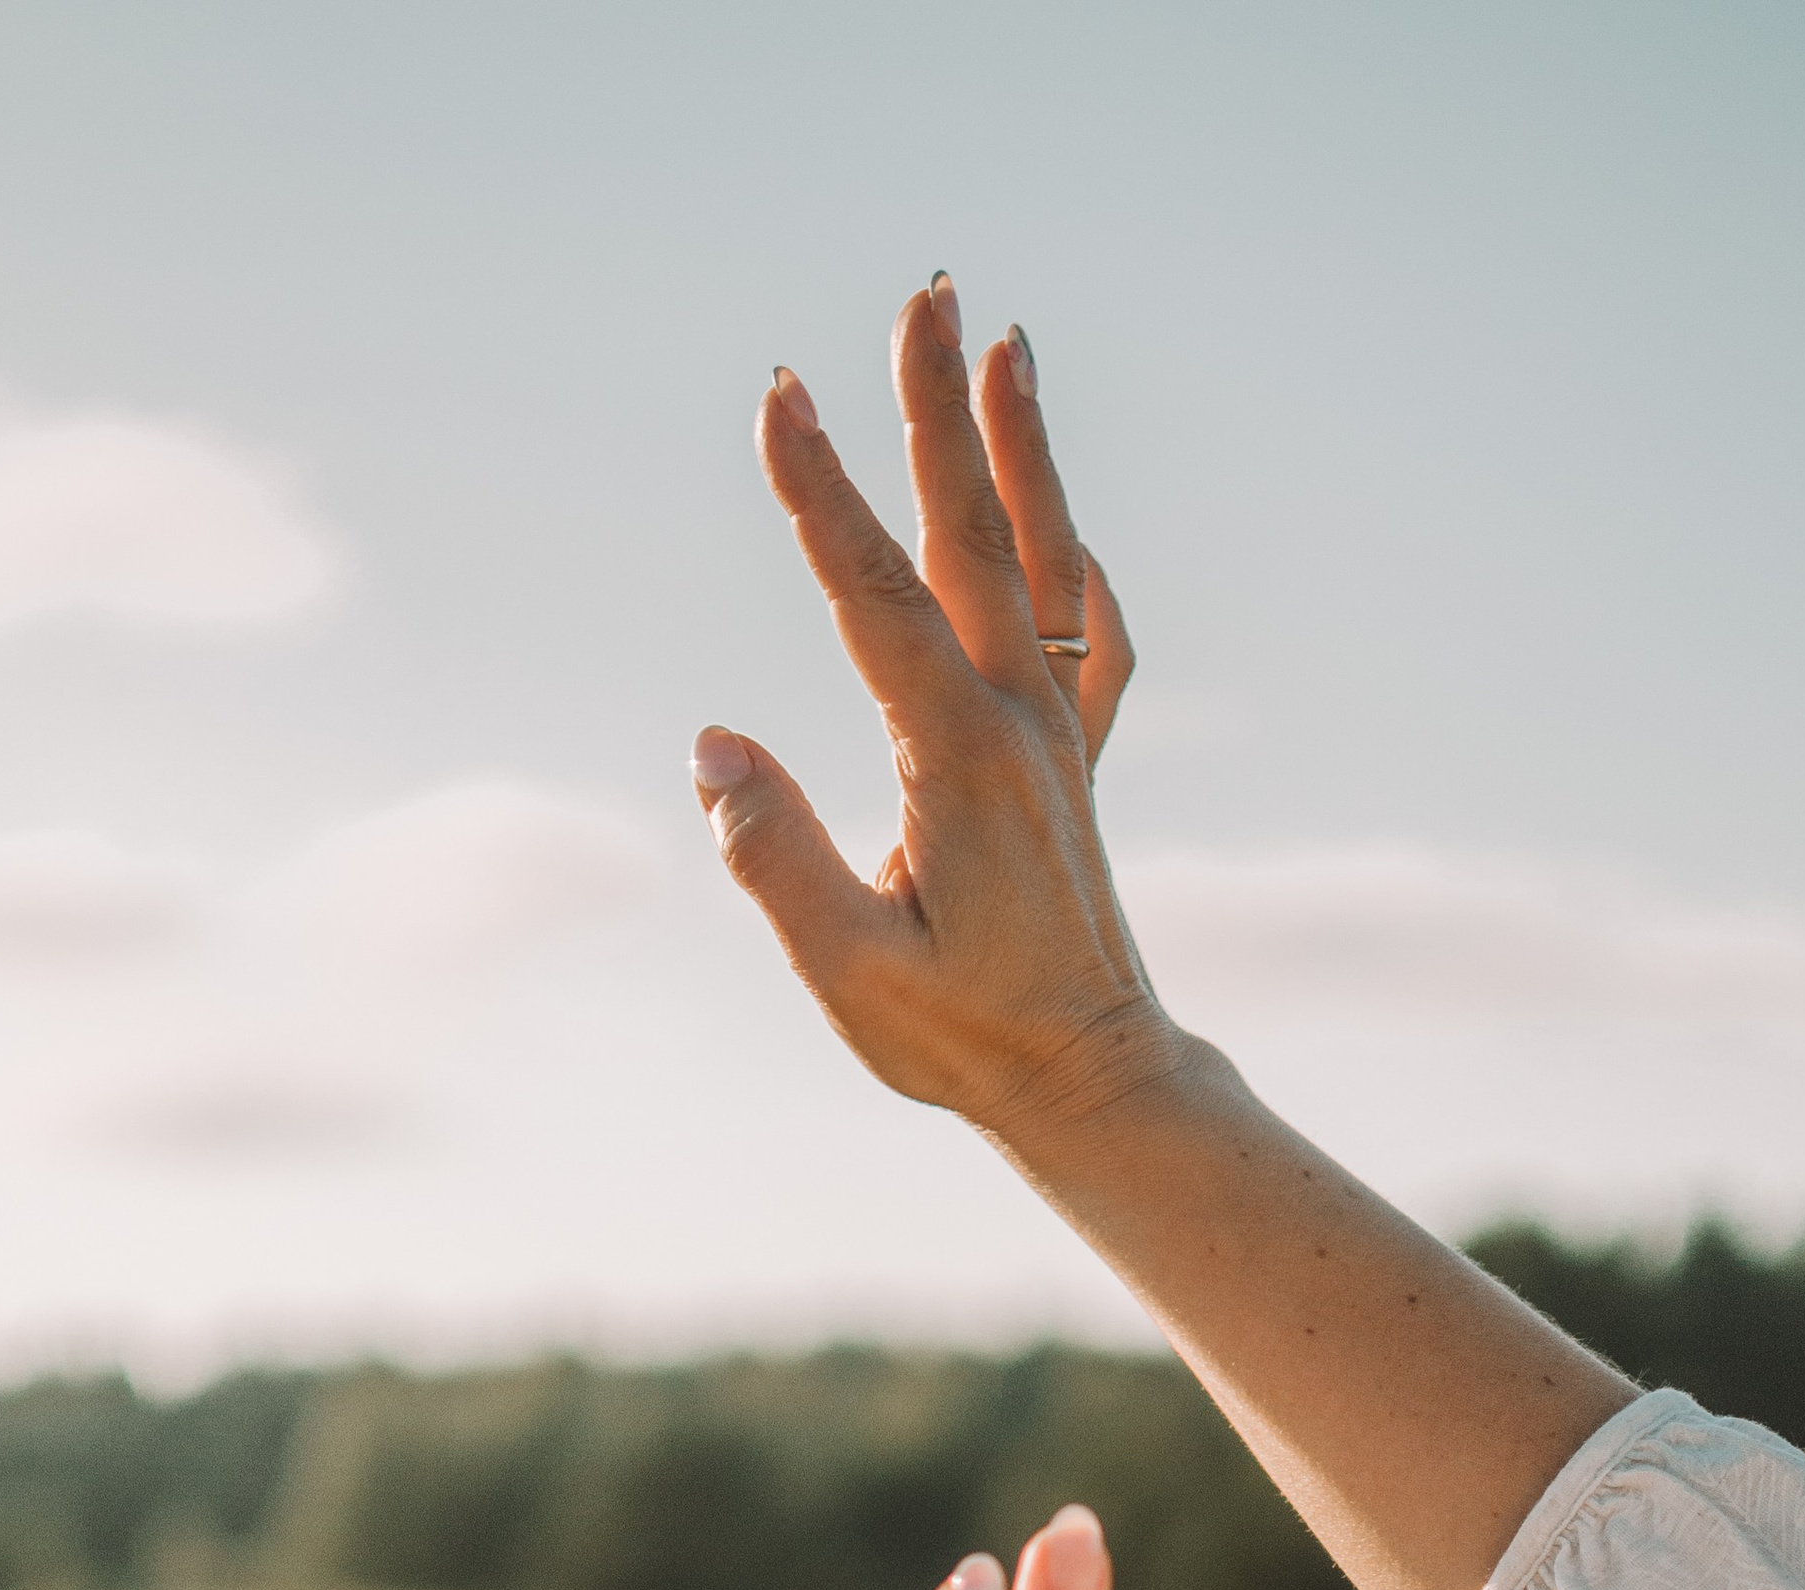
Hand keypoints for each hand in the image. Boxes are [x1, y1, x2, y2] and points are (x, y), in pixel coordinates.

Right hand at [694, 278, 1182, 1144]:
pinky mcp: (1072, 763)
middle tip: (926, 293)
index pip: (874, 599)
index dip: (822, 495)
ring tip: (1005, 341)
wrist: (1092, 1082)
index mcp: (960, 762)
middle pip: (974, 536)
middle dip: (939, 409)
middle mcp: (1022, 724)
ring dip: (1017, 448)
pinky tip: (1061, 525)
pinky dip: (1076, 560)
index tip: (780, 397)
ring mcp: (1058, 736)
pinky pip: (1092, 636)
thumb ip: (778, 857)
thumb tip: (712, 744)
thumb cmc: (962, 1041)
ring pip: (1040, 561)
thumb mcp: (850, 974)